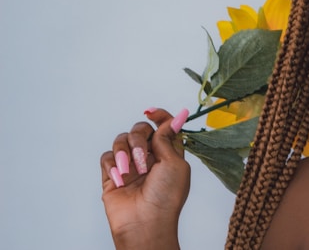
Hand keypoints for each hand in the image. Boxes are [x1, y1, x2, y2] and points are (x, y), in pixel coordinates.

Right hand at [100, 108, 190, 249]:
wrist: (144, 223)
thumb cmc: (165, 197)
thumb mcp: (174, 163)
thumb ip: (166, 139)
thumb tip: (172, 118)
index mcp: (168, 153)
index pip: (163, 127)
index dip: (159, 116)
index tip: (152, 112)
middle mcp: (149, 157)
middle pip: (140, 130)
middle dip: (139, 138)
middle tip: (142, 159)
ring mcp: (129, 166)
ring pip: (121, 140)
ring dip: (126, 152)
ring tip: (132, 172)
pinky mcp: (112, 175)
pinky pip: (107, 156)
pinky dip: (112, 164)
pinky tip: (120, 178)